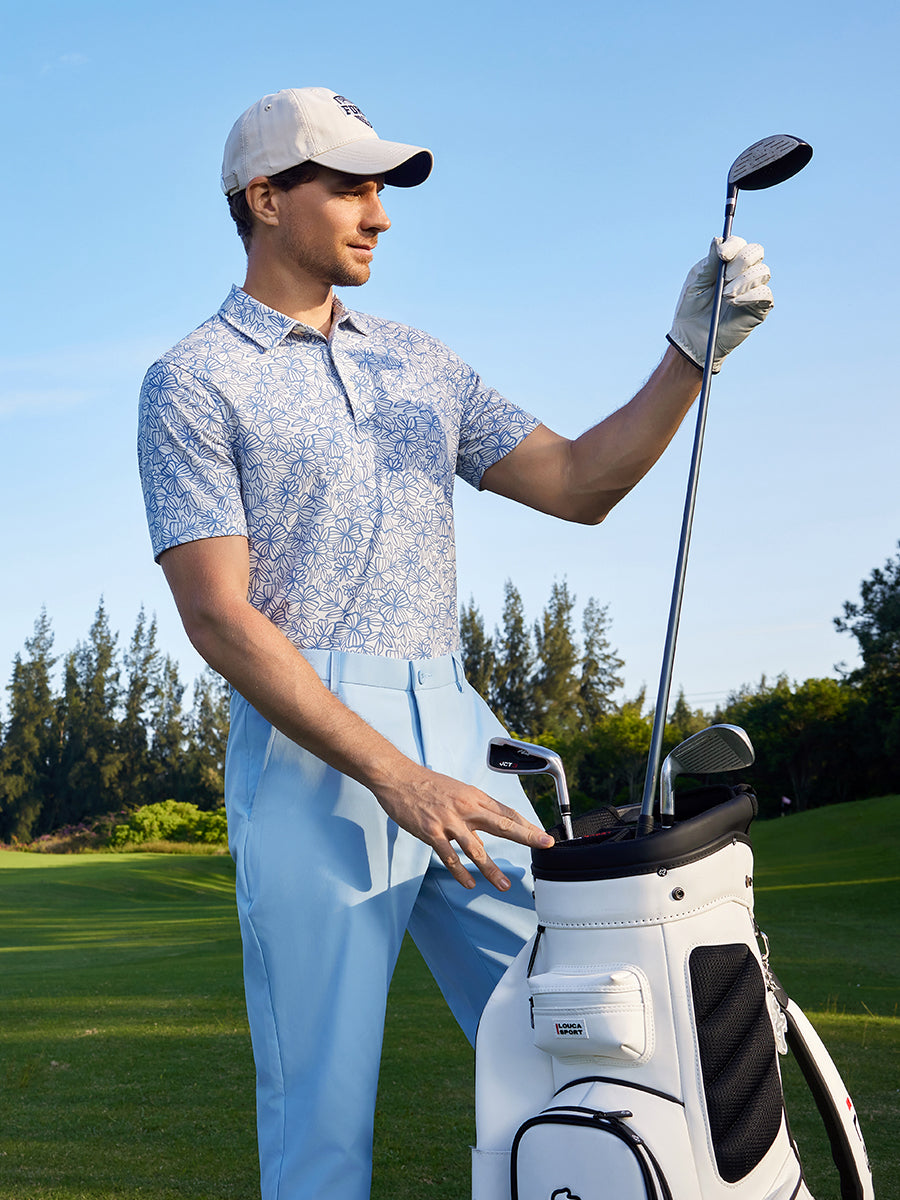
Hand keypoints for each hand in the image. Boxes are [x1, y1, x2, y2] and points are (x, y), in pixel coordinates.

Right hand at [373, 765, 554, 890]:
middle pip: (502, 824)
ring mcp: (448, 820)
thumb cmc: (427, 784)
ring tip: (504, 885)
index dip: (527, 825)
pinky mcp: (431, 831)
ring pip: (476, 848)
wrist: (398, 777)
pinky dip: (460, 872)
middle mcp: (466, 807)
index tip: (543, 836)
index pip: (507, 812)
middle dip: (526, 836)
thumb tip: (486, 830)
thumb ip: (473, 811)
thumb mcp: (457, 791)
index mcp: (474, 797)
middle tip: (544, 846)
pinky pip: (449, 856)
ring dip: (492, 869)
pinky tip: (469, 883)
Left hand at [667, 236, 772, 372]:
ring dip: (743, 282)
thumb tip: (719, 239)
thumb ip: (709, 262)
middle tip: (725, 277)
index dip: (733, 245)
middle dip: (742, 261)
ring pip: (762, 271)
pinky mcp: (759, 307)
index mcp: (727, 262)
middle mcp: (743, 272)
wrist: (693, 338)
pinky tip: (734, 303)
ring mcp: (753, 289)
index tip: (722, 255)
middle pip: (756, 252)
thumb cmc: (692, 309)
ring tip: (725, 297)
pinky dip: (750, 295)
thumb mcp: (696, 282)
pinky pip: (765, 293)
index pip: (739, 243)